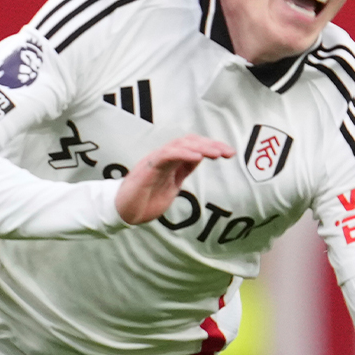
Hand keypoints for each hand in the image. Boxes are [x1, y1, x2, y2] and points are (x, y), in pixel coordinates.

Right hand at [116, 134, 233, 223]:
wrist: (124, 213)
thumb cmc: (145, 200)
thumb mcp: (171, 185)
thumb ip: (182, 171)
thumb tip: (198, 159)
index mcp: (170, 161)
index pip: (193, 146)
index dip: (211, 147)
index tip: (229, 153)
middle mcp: (163, 156)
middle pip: (189, 141)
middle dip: (211, 145)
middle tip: (229, 152)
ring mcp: (155, 160)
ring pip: (179, 145)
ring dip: (200, 147)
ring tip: (216, 153)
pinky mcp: (148, 168)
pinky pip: (166, 155)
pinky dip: (183, 154)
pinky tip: (198, 157)